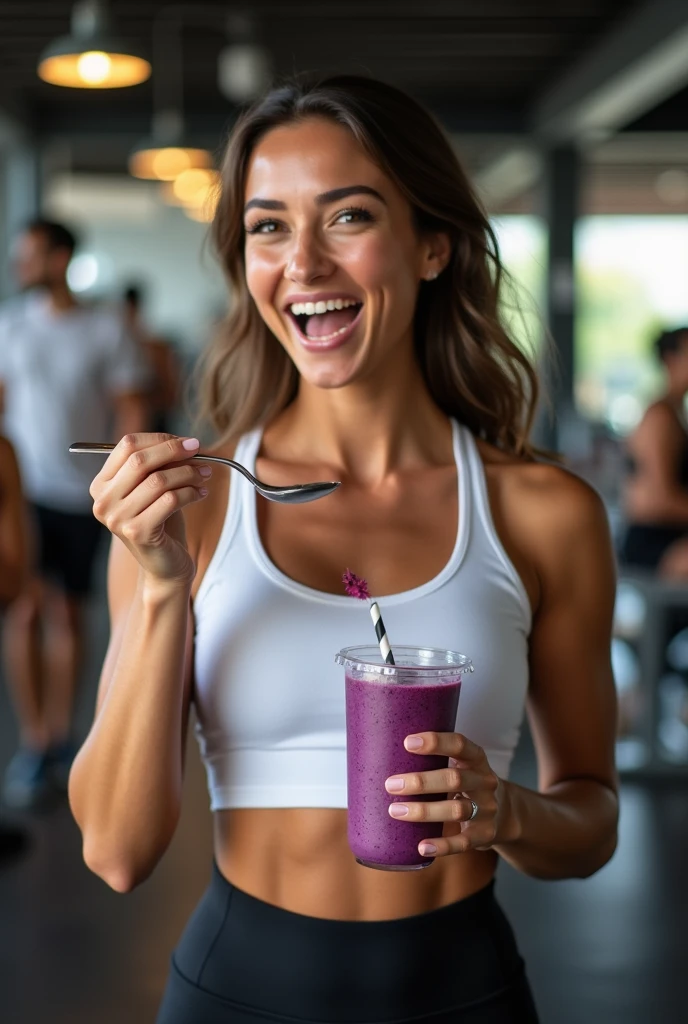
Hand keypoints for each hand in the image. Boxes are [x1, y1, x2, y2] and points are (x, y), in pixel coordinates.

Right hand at [90, 433, 210, 586]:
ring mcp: (117, 518)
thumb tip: (183, 442)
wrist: (165, 565)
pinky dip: (192, 492)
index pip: (127, 446)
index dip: (159, 439)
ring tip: (205, 475)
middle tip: (199, 451)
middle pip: (140, 460)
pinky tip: (201, 493)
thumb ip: (159, 464)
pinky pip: (171, 500)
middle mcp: (103, 501)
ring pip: (159, 480)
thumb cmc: (162, 522)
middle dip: (175, 451)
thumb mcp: (155, 488)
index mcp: (101, 485)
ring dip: (189, 473)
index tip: (186, 442)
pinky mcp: (137, 532)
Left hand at [384, 732, 509, 858]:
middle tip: (390, 784)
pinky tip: (421, 847)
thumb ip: (433, 760)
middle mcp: (485, 782)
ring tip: (395, 811)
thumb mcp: (460, 765)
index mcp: (476, 759)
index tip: (407, 743)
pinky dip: (442, 846)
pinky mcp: (484, 835)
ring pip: (456, 810)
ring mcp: (487, 809)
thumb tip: (382, 755)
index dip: (436, 742)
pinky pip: (464, 842)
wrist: (505, 812)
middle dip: (420, 782)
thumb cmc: (466, 782)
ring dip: (424, 811)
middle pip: (454, 779)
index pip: (460, 745)